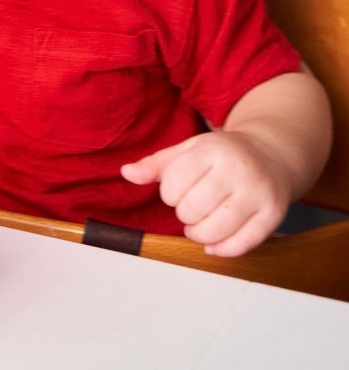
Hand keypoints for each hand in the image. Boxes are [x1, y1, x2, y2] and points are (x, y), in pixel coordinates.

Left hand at [121, 131, 291, 256]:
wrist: (272, 154)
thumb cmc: (221, 154)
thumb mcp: (187, 150)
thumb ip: (155, 164)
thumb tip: (126, 173)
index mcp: (211, 150)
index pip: (173, 183)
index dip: (168, 193)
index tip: (177, 189)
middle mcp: (237, 171)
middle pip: (192, 209)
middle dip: (183, 213)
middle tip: (190, 206)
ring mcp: (257, 194)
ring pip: (215, 230)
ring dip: (198, 233)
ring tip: (198, 224)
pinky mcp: (273, 215)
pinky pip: (242, 245)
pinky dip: (222, 250)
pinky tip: (214, 243)